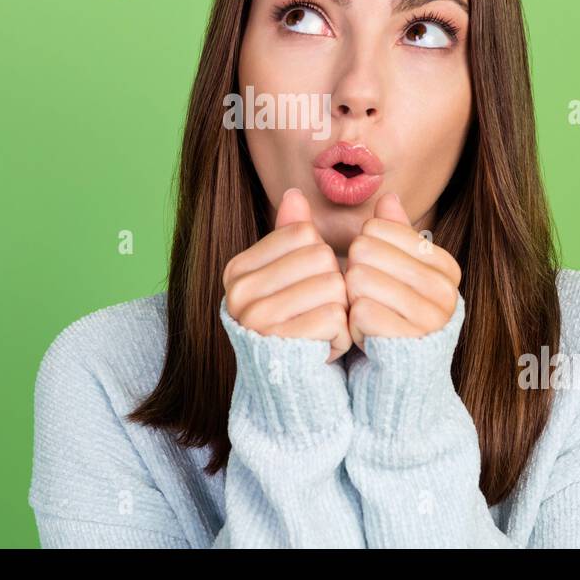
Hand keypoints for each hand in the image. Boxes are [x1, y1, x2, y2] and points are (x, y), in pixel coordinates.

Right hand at [223, 187, 353, 362]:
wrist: (290, 386)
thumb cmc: (294, 323)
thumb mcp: (289, 275)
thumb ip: (290, 234)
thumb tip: (294, 193)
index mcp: (237, 269)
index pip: (302, 232)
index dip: (320, 257)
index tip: (306, 285)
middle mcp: (239, 293)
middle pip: (320, 257)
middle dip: (334, 284)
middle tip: (318, 311)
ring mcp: (257, 321)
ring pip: (332, 286)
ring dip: (341, 310)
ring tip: (323, 328)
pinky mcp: (283, 347)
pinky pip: (335, 319)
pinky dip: (342, 334)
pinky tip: (326, 345)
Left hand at [344, 193, 462, 349]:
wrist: (398, 374)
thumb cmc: (393, 313)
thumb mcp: (397, 271)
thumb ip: (393, 233)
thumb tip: (387, 196)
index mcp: (446, 267)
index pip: (377, 227)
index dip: (363, 248)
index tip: (376, 272)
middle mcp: (445, 292)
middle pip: (365, 249)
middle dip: (353, 271)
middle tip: (364, 295)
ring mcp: (429, 319)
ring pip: (359, 278)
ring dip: (350, 297)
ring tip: (364, 312)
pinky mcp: (404, 343)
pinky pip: (357, 312)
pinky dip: (351, 322)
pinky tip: (363, 333)